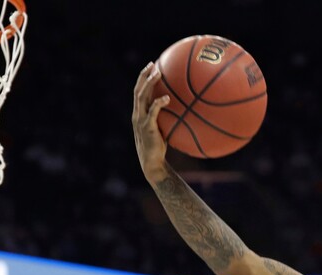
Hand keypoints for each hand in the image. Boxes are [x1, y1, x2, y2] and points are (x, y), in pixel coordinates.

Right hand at [132, 62, 169, 181]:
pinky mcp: (147, 127)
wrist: (152, 163)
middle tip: (152, 64)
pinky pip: (152, 112)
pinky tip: (167, 98)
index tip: (151, 66)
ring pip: (141, 97)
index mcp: (139, 113)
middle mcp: (137, 114)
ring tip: (157, 73)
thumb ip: (167, 119)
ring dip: (149, 83)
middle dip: (144, 75)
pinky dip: (159, 103)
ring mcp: (140, 120)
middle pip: (138, 90)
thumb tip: (184, 110)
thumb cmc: (159, 148)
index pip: (139, 92)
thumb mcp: (163, 130)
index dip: (143, 78)